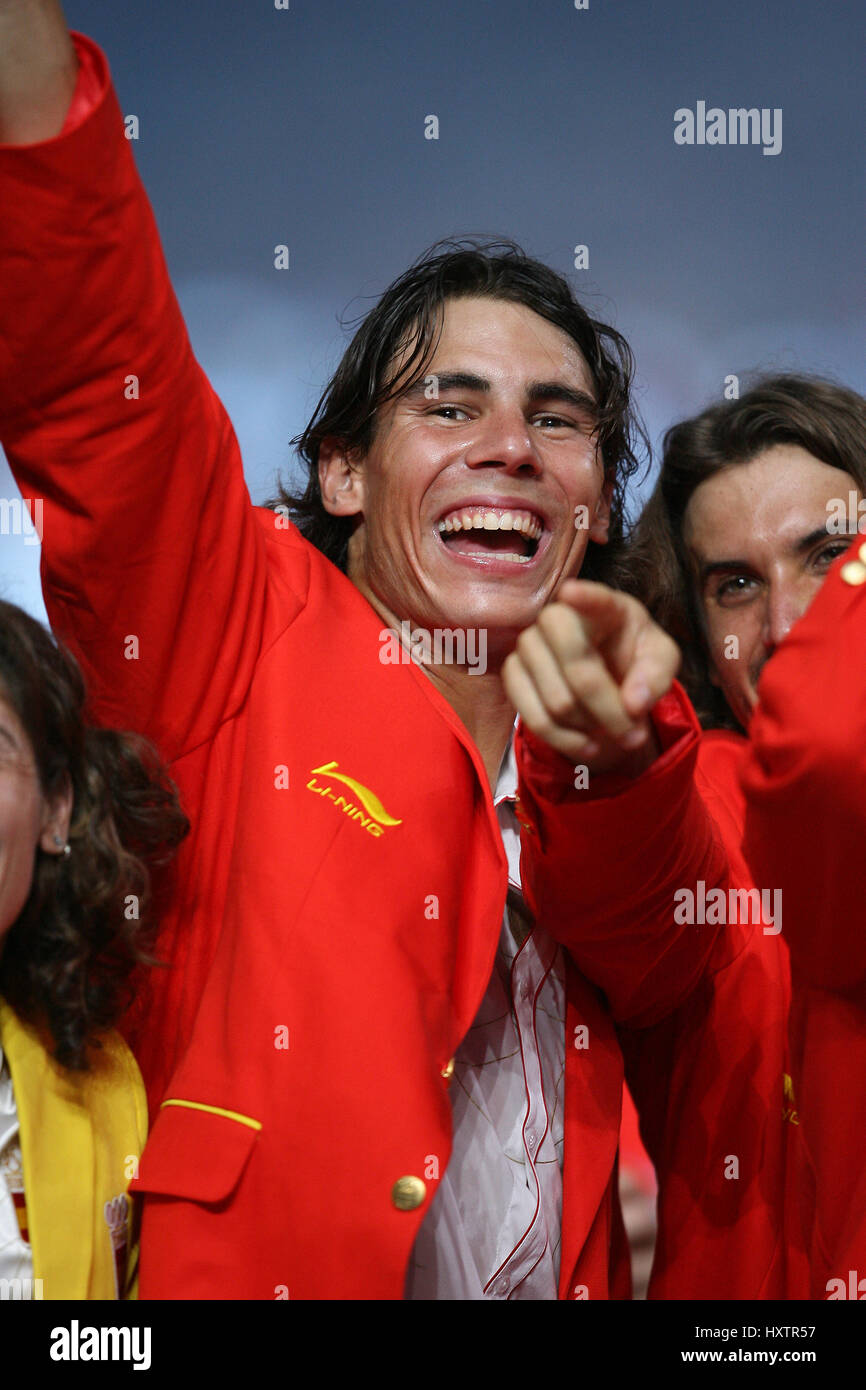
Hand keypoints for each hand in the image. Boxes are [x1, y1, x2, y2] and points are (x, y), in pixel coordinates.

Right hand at [502, 579, 680, 774]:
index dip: (583, 596)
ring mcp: (529, 642)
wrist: (606, 677)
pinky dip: (566, 741)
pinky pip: (534, 719)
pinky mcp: (512, 672)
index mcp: (605, 607)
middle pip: (575, 662)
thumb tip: (634, 705)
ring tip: (612, 732)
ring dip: (592, 728)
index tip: (571, 593)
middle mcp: (558, 617)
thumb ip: (656, 677)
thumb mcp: (660, 663)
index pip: (593, 598)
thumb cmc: (634, 660)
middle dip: (607, 707)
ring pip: (558, 701)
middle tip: (634, 735)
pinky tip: (587, 744)